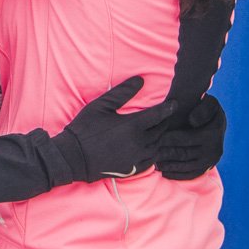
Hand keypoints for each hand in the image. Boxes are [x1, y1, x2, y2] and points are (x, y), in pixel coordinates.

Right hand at [51, 76, 177, 182]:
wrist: (73, 157)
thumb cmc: (85, 128)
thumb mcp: (100, 106)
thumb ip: (122, 92)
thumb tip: (140, 79)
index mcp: (133, 125)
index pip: (159, 115)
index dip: (168, 108)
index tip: (174, 104)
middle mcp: (139, 142)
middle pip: (161, 130)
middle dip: (164, 122)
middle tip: (164, 116)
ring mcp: (137, 157)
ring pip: (158, 145)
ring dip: (159, 137)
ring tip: (158, 130)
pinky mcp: (133, 169)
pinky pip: (152, 160)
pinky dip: (154, 152)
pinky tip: (150, 147)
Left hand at [155, 94, 225, 179]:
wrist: (215, 122)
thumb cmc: (206, 108)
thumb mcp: (209, 103)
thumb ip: (203, 108)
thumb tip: (192, 121)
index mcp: (211, 134)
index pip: (182, 139)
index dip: (165, 139)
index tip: (151, 138)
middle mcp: (213, 150)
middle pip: (181, 154)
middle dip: (163, 154)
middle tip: (147, 153)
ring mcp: (210, 161)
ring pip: (184, 166)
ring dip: (167, 165)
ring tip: (152, 162)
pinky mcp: (207, 168)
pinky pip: (190, 174)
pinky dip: (176, 175)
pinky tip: (162, 171)